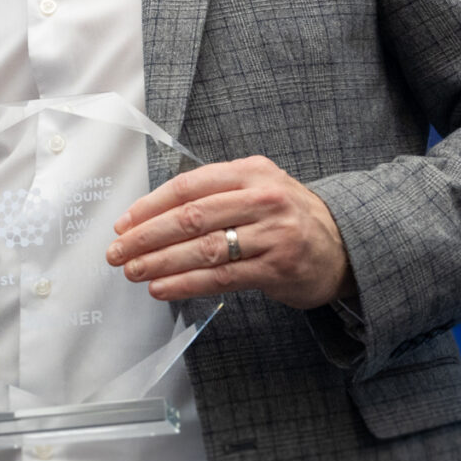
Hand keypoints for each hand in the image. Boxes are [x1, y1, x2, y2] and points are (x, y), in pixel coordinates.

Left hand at [105, 155, 354, 309]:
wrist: (343, 245)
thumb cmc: (287, 216)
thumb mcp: (258, 187)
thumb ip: (214, 193)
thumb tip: (152, 215)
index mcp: (250, 172)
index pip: (189, 186)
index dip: (150, 206)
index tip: (123, 223)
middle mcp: (262, 198)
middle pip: (191, 217)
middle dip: (147, 236)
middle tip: (117, 251)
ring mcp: (272, 233)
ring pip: (203, 249)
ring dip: (160, 262)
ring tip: (133, 271)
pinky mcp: (277, 267)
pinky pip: (221, 277)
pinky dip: (185, 284)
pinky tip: (162, 288)